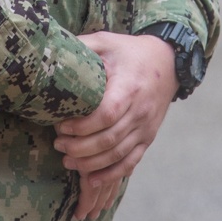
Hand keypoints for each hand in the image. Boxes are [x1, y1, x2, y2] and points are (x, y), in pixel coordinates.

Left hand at [54, 31, 177, 216]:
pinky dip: (112, 174)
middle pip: (109, 139)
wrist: (167, 62)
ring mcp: (146, 127)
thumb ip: (83, 45)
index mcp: (129, 87)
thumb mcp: (107, 41)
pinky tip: (92, 178)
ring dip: (91, 164)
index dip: (83, 126)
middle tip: (58, 145)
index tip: (61, 126)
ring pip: (118, 155)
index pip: (106, 114)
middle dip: (80, 148)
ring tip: (67, 161)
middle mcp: (140, 111)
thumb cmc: (130, 51)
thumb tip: (54, 48)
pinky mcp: (148, 137)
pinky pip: (131, 162)